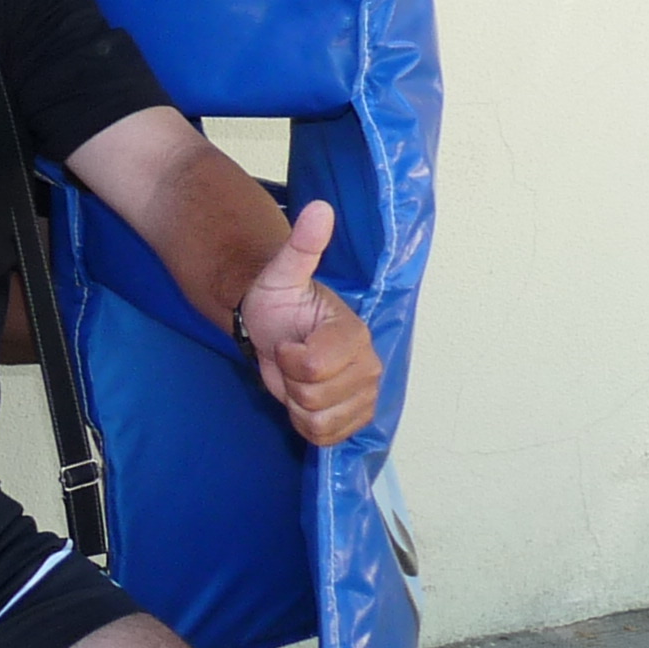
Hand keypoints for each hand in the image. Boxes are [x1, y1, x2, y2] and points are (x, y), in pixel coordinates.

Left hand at [238, 200, 384, 447]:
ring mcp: (365, 396)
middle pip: (313, 397)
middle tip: (289, 358)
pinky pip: (324, 439)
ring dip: (295, 403)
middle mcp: (369, 366)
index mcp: (354, 334)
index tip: (286, 341)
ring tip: (296, 377)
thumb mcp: (282, 272)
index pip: (311, 368)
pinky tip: (304, 398)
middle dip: (289, 380)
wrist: (278, 329)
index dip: (288, 358)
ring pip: (318, 421)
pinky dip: (305, 423)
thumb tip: (320, 208)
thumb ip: (302, 245)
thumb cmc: (280, 302)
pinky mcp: (356, 420)